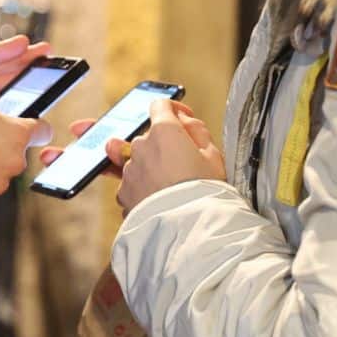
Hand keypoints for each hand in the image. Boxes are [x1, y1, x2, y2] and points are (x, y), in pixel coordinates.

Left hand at [105, 100, 224, 213]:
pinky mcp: (123, 192)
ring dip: (152, 168)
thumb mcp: (213, 155)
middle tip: (186, 165)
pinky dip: (143, 188)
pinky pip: (133, 184)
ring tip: (174, 188)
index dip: (173, 110)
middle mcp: (140, 146)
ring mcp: (129, 170)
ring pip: (139, 161)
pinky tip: (161, 200)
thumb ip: (195, 129)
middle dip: (164, 146)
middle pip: (149, 137)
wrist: (188, 231)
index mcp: (164, 132)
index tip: (182, 120)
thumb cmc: (205, 194)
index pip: (159, 105)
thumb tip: (181, 119)